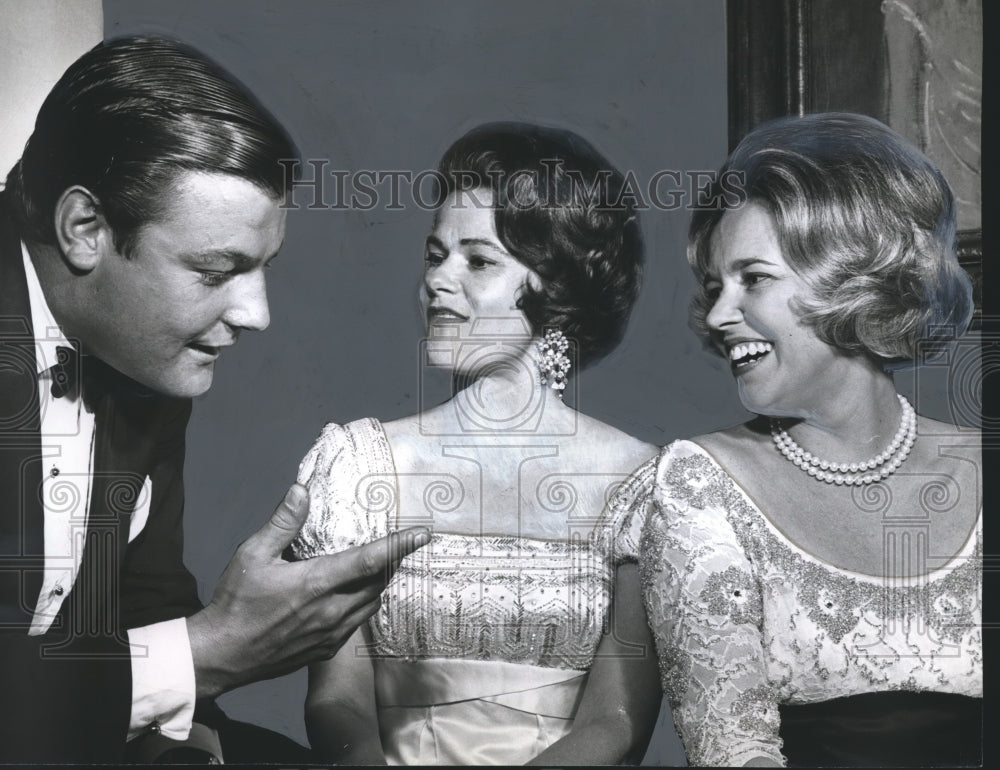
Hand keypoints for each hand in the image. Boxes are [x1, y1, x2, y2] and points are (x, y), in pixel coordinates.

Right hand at [187, 483, 428, 697]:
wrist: (222, 656)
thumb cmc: (235, 604)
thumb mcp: (252, 555)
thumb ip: (282, 522)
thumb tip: (302, 491)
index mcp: (317, 584)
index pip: (370, 560)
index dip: (399, 545)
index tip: (422, 534)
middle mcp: (331, 611)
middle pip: (378, 582)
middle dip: (389, 563)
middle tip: (394, 546)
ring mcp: (331, 634)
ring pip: (371, 605)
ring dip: (376, 585)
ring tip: (374, 567)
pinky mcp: (326, 650)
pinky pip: (357, 624)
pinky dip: (362, 606)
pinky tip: (349, 596)